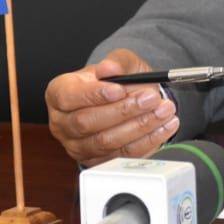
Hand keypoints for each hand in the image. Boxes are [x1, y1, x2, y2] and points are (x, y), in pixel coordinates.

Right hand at [45, 48, 178, 165]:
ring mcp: (78, 146)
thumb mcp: (120, 62)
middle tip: (151, 98)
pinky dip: (148, 140)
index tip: (120, 89)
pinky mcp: (97, 161)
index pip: (67, 97)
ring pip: (106, 142)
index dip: (94, 95)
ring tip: (164, 110)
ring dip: (140, 126)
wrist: (128, 99)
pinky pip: (122, 155)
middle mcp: (63, 123)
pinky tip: (165, 126)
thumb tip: (109, 68)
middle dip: (124, 111)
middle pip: (86, 123)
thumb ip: (116, 62)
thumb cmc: (116, 81)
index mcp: (59, 93)